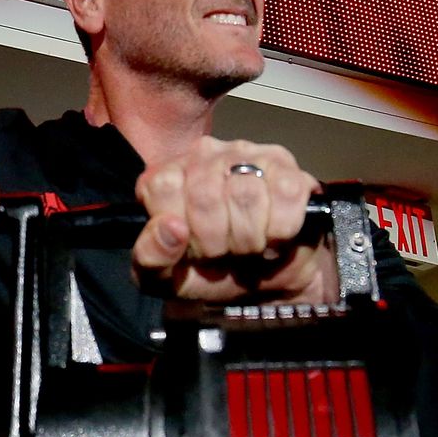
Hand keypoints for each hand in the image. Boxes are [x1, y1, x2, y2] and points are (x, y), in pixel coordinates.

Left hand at [132, 137, 337, 303]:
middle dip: (217, 242)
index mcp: (166, 178)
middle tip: (224, 253)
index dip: (181, 229)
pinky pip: (286, 192)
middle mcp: (203, 155)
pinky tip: (275, 237)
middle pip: (206, 194)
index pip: (164, 186)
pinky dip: (282, 229)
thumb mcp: (168, 279)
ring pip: (246, 194)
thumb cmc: (211, 274)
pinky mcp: (285, 165)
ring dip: (251, 239)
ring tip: (249, 246)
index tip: (192, 250)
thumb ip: (151, 257)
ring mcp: (246, 154)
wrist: (262, 281)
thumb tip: (171, 227)